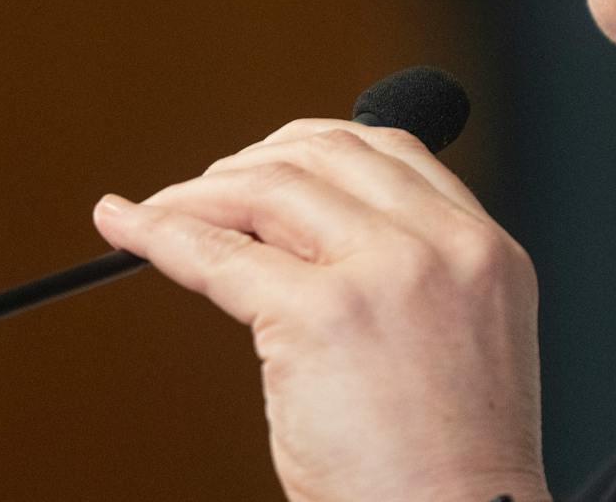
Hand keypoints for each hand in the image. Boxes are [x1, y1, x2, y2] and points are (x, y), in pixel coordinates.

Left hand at [92, 118, 547, 501]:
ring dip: (200, 193)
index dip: (311, 146)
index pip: (390, 150)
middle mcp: (443, 245)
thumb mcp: (460, 341)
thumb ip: (410, 276)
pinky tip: (131, 227)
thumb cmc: (447, 474)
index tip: (264, 164)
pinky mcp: (322, 314)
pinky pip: (217, 254)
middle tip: (203, 193)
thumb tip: (304, 241)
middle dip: (250, 163)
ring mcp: (385, 272)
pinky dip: (160, 231)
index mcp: (485, 249)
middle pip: (324, 152)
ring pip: (269, 186)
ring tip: (162, 212)